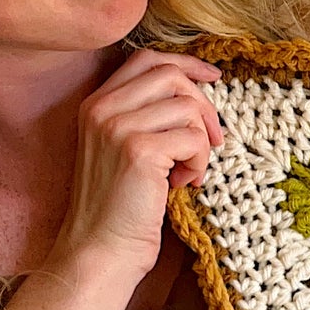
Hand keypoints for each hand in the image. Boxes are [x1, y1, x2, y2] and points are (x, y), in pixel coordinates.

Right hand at [49, 49, 223, 290]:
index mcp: (96, 104)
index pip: (146, 59)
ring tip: (186, 172)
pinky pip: (194, 138)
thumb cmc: (121, 206)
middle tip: (212, 141)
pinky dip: (199, 162)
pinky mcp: (139, 150)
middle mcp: (102, 109)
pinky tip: (183, 184)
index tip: (213, 78)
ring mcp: (117, 127)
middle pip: (171, 76)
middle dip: (203, 106)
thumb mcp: (126, 149)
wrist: (101, 250)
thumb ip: (147, 116)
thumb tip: (198, 92)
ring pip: (187, 107)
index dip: (185, 64)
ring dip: (200, 142)